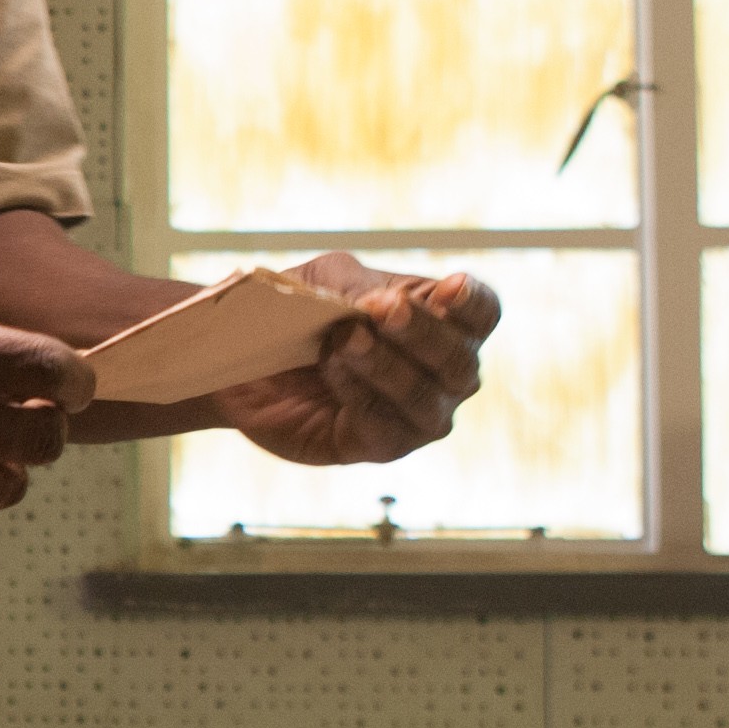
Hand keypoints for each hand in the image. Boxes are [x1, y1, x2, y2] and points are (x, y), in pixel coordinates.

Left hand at [209, 256, 498, 467]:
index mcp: (444, 321)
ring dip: (386, 365)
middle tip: (385, 310)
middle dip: (422, 333)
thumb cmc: (301, 312)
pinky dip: (360, 396)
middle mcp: (444, 374)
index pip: (482, 314)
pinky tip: (334, 370)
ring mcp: (418, 415)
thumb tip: (383, 305)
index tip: (450, 287)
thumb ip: (360, 286)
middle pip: (460, 359)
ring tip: (345, 340)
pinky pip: (387, 428)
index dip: (473, 302)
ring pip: (425, 398)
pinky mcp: (381, 446)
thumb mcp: (327, 281)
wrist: (246, 358)